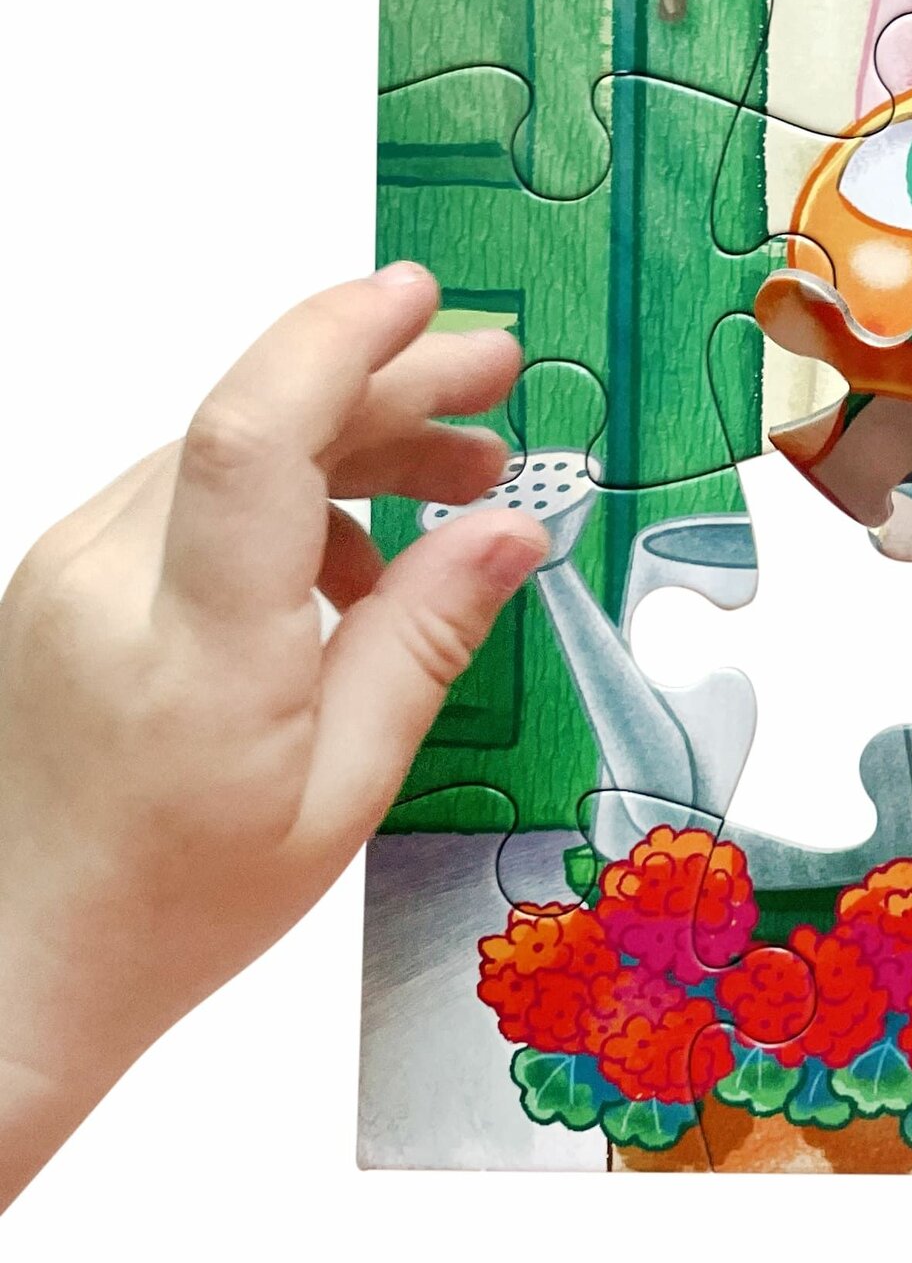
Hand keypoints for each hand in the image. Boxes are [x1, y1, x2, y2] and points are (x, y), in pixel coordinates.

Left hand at [0, 264, 546, 1203]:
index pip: (254, 440)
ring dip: (350, 439)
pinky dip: (288, 493)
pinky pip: (193, 492)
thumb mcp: (344, 791)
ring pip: (229, 448)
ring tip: (458, 477)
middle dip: (389, 381)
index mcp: (194, 648)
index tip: (422, 301)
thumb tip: (510, 531)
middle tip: (493, 375)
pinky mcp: (66, 573)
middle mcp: (109, 581)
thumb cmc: (174, 903)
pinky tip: (356, 558)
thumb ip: (426, 640)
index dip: (339, 344)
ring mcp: (72, 569)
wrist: (16, 961)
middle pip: (257, 421)